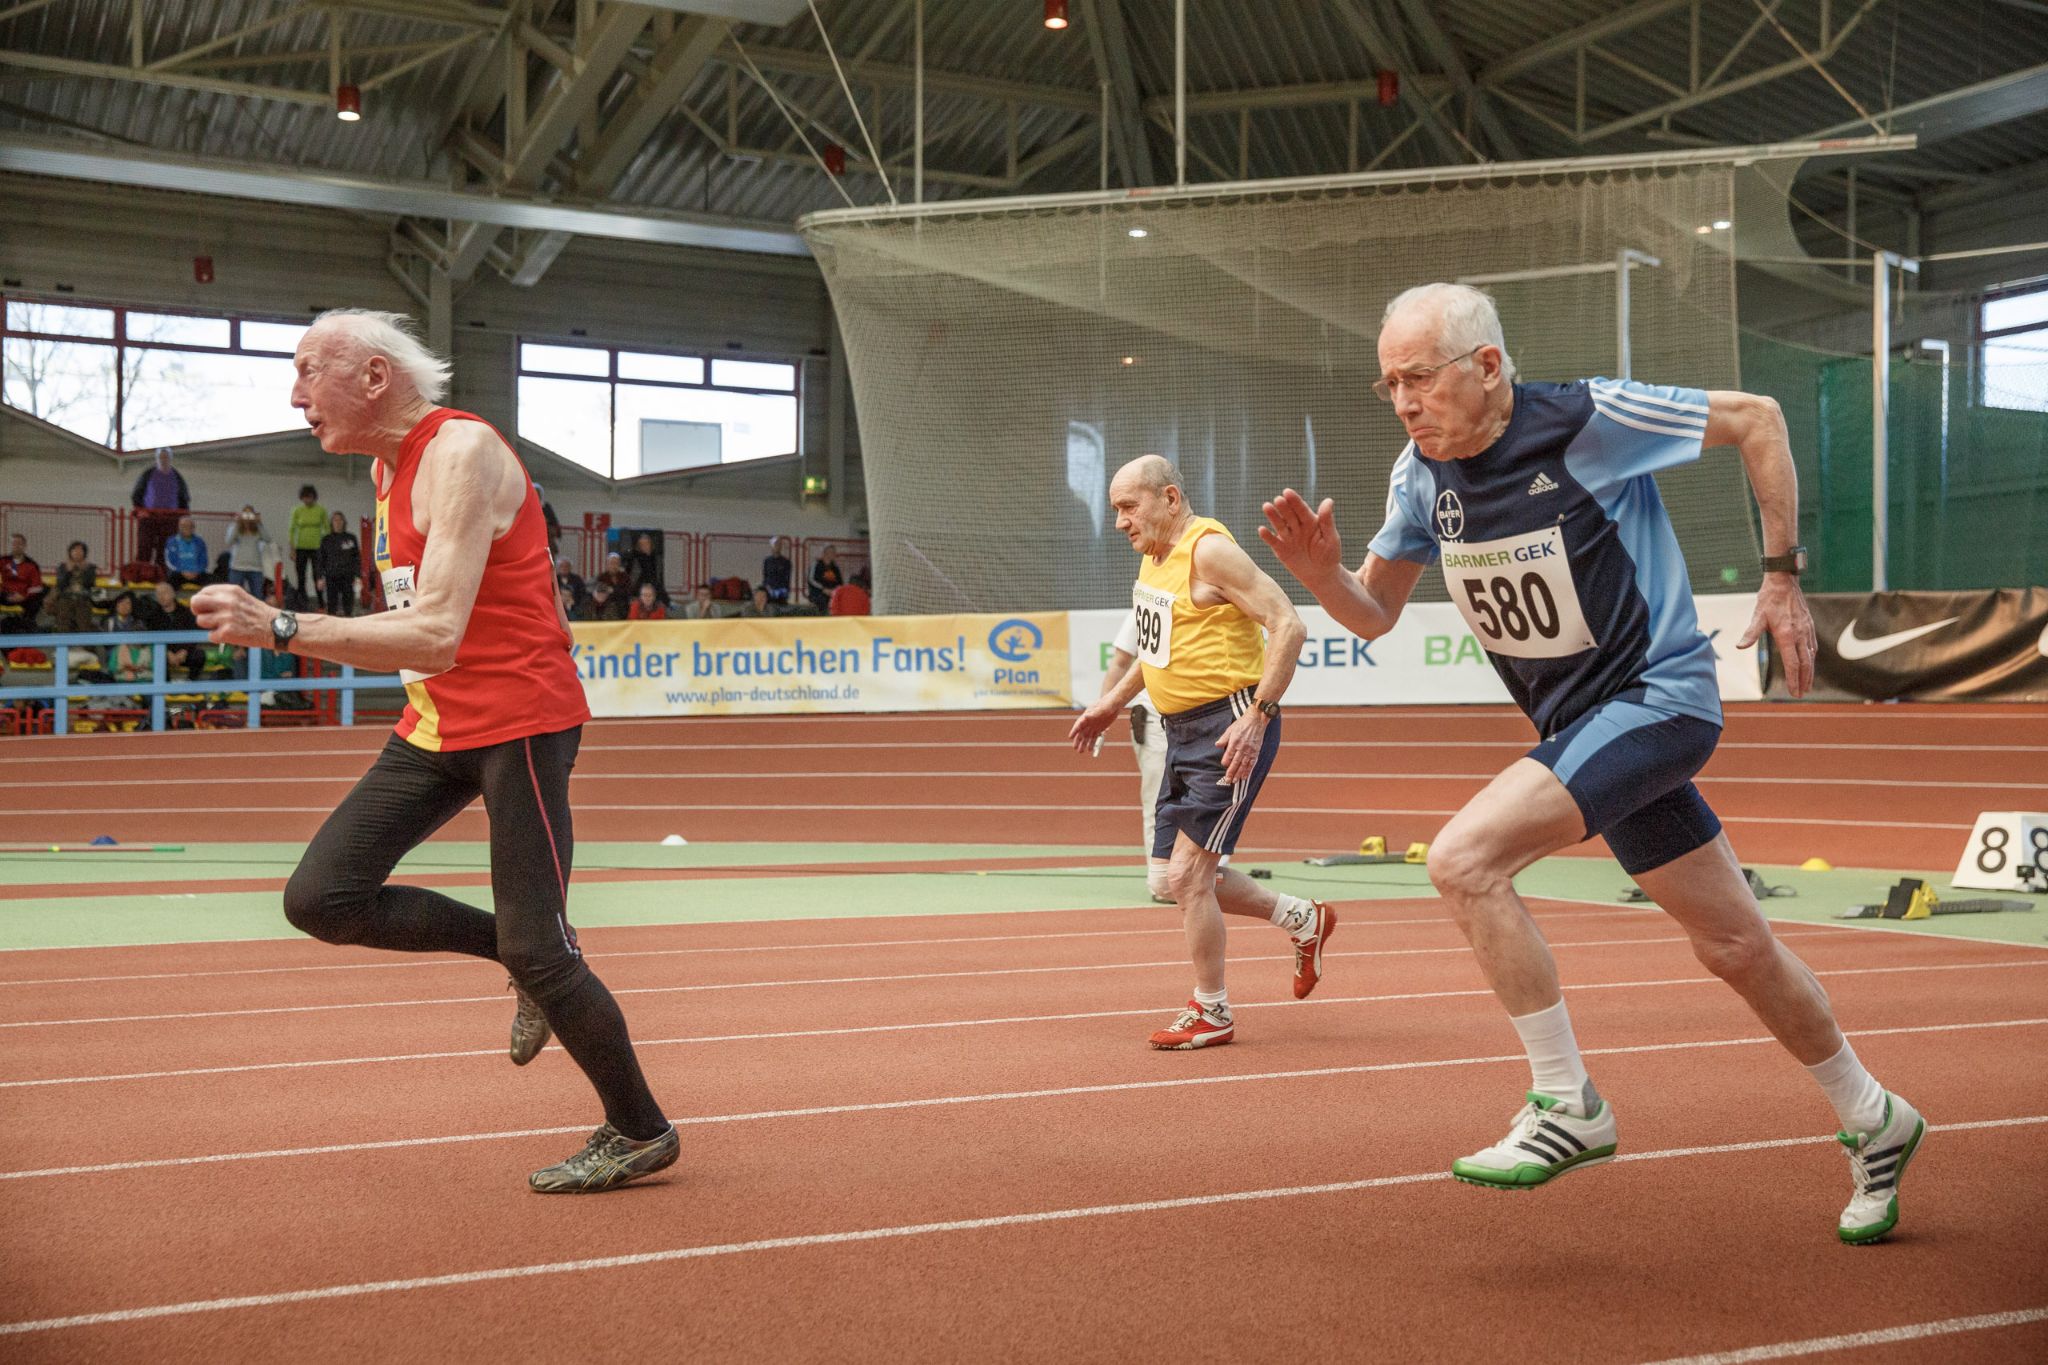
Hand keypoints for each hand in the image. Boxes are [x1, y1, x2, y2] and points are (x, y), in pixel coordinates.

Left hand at [191, 583, 275, 648]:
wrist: (275, 628)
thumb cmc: (258, 614)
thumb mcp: (241, 597)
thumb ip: (223, 597)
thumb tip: (202, 603)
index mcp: (230, 591)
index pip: (203, 592)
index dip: (204, 601)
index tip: (209, 607)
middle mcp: (226, 602)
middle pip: (195, 602)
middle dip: (198, 610)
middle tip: (208, 616)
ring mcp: (225, 617)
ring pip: (201, 621)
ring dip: (210, 625)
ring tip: (225, 626)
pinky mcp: (226, 632)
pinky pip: (211, 636)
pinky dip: (219, 637)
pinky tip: (232, 634)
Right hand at [1068, 701, 1117, 754]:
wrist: (1115, 704)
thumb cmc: (1108, 703)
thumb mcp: (1102, 708)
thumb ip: (1094, 713)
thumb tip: (1086, 716)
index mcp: (1087, 715)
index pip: (1079, 724)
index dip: (1074, 731)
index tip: (1070, 737)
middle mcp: (1089, 722)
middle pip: (1081, 732)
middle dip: (1078, 740)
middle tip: (1075, 748)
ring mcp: (1094, 726)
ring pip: (1087, 737)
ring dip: (1084, 744)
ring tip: (1081, 751)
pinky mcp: (1100, 729)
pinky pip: (1094, 737)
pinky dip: (1092, 743)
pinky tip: (1090, 749)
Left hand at [1213, 708, 1266, 783]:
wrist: (1256, 720)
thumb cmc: (1242, 724)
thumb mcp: (1230, 729)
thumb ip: (1224, 738)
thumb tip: (1217, 745)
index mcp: (1234, 742)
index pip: (1229, 755)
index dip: (1226, 761)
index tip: (1224, 766)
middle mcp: (1242, 748)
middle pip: (1236, 762)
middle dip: (1231, 772)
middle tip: (1228, 780)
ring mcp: (1250, 751)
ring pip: (1243, 765)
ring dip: (1239, 774)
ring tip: (1235, 781)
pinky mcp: (1255, 752)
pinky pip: (1251, 763)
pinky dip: (1248, 771)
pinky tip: (1245, 776)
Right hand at [1258, 489, 1343, 585]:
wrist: (1321, 575)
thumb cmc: (1329, 555)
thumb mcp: (1331, 537)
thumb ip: (1327, 520)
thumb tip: (1328, 500)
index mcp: (1310, 521)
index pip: (1301, 509)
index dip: (1294, 501)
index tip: (1287, 492)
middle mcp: (1297, 527)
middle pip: (1289, 515)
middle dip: (1283, 507)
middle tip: (1278, 500)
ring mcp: (1288, 537)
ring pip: (1279, 525)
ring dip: (1273, 517)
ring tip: (1267, 507)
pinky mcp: (1281, 549)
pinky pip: (1273, 542)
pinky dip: (1267, 536)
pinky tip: (1262, 529)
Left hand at [1738, 574, 1816, 696]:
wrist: (1784, 583)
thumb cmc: (1769, 600)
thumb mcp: (1757, 617)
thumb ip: (1751, 633)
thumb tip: (1740, 646)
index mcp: (1787, 635)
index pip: (1792, 663)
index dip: (1793, 680)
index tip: (1793, 692)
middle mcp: (1800, 635)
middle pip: (1805, 664)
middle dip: (1804, 681)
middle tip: (1801, 694)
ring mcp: (1807, 631)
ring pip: (1811, 656)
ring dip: (1810, 672)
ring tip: (1807, 684)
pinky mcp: (1810, 626)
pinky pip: (1813, 646)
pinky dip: (1812, 659)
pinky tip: (1810, 664)